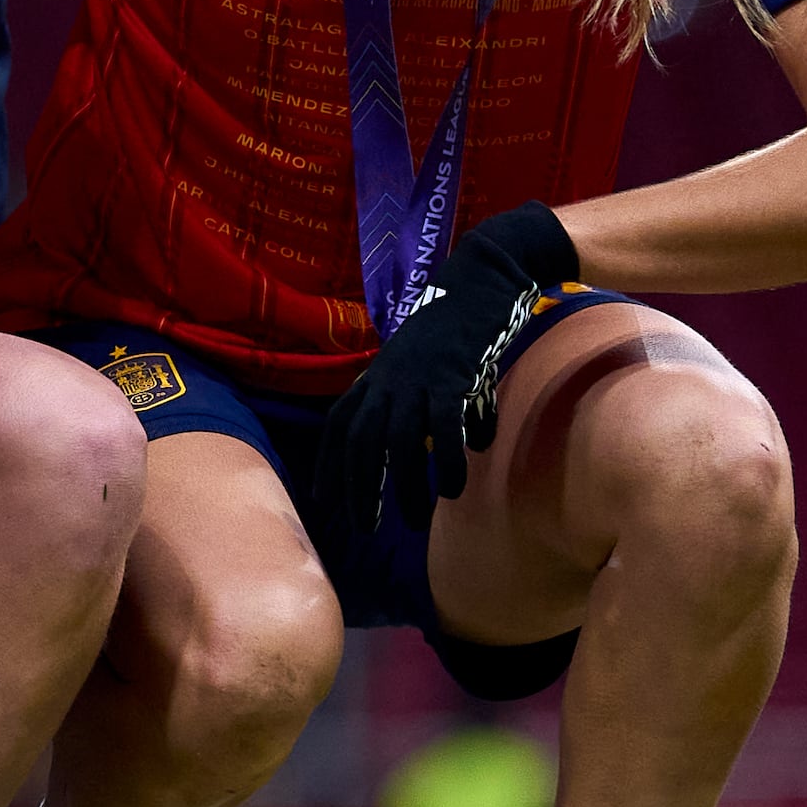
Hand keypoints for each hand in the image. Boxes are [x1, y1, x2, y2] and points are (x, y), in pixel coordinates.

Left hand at [309, 203, 579, 557]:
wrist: (481, 279)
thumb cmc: (459, 328)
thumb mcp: (435, 369)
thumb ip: (444, 407)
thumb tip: (472, 442)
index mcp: (376, 377)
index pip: (340, 427)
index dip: (331, 465)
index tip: (325, 502)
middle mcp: (387, 378)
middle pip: (361, 439)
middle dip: (359, 485)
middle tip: (365, 526)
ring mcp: (416, 375)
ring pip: (398, 439)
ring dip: (403, 484)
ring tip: (414, 522)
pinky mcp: (451, 373)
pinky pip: (442, 424)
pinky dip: (444, 458)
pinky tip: (451, 489)